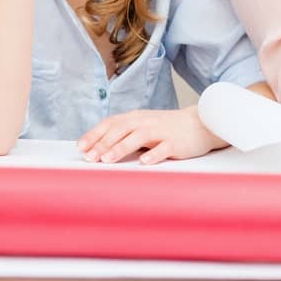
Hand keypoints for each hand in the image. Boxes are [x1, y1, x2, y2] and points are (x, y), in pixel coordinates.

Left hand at [77, 106, 226, 164]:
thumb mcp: (142, 127)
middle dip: (103, 143)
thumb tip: (98, 149)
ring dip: (121, 148)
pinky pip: (164, 148)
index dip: (94, 135)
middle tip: (89, 157)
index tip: (80, 147)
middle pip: (120, 130)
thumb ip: (124, 135)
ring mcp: (161, 131)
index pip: (110, 124)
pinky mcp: (176, 142)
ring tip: (107, 160)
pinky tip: (144, 162)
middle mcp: (145, 122)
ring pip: (138, 137)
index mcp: (135, 118)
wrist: (199, 124)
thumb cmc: (166, 129)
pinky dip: (153, 154)